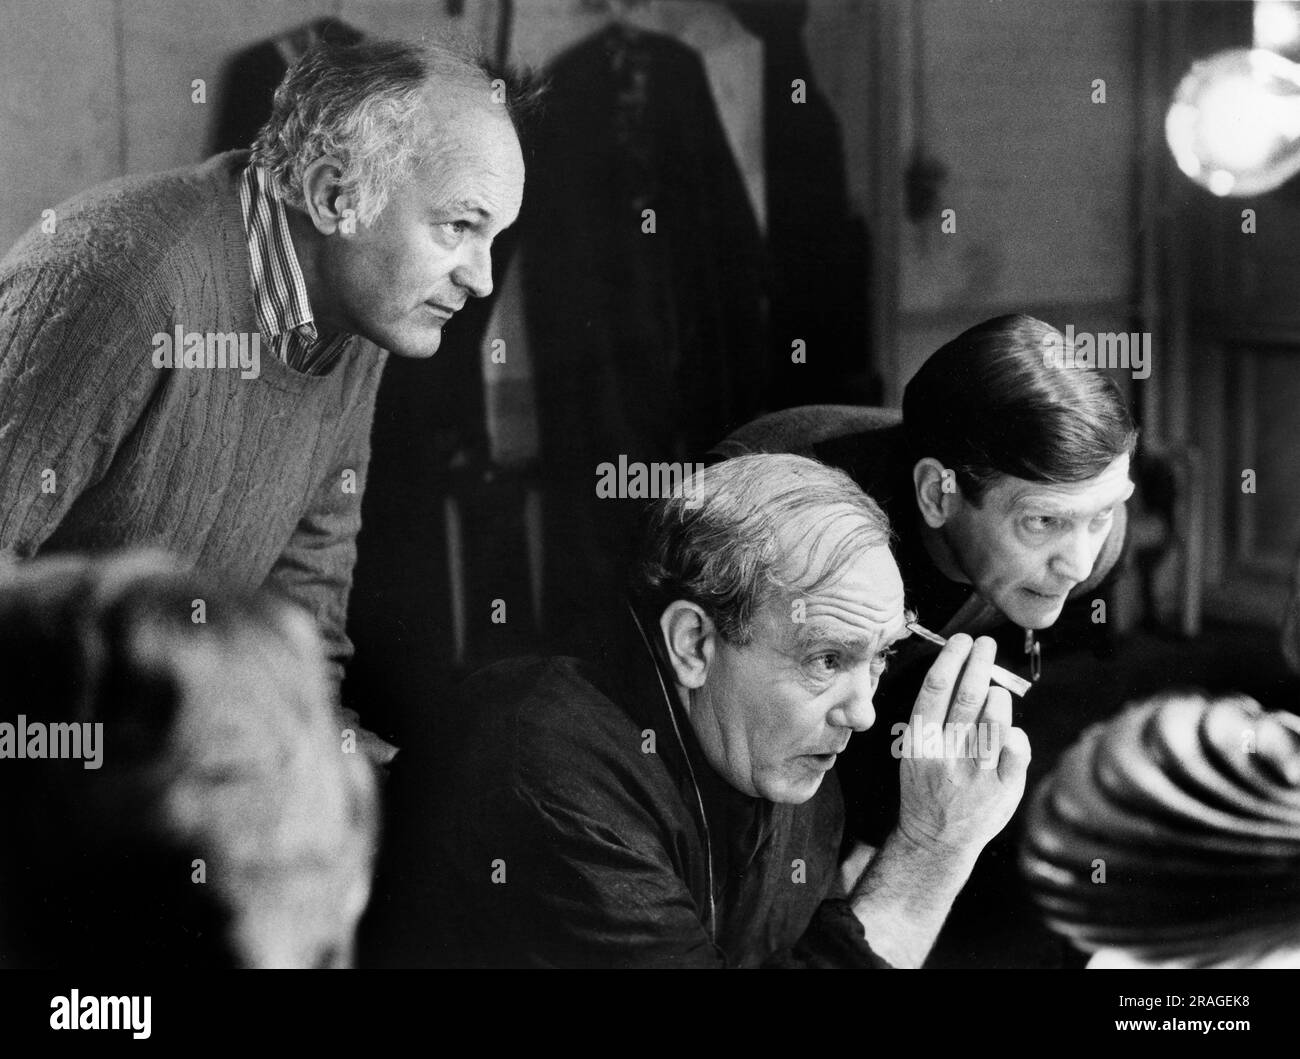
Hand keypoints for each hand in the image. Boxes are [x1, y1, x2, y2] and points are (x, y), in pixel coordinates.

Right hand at [895, 634, 1030, 858]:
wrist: (935, 839)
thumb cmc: (929, 785)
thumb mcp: (916, 752)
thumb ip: (937, 719)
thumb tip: (968, 676)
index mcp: (920, 742)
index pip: (935, 689)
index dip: (951, 658)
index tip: (962, 640)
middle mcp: (946, 755)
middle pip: (967, 696)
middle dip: (980, 663)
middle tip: (987, 644)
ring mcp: (975, 773)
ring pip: (995, 719)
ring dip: (999, 696)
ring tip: (996, 691)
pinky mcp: (1002, 790)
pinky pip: (1018, 748)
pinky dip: (1016, 734)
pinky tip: (1009, 733)